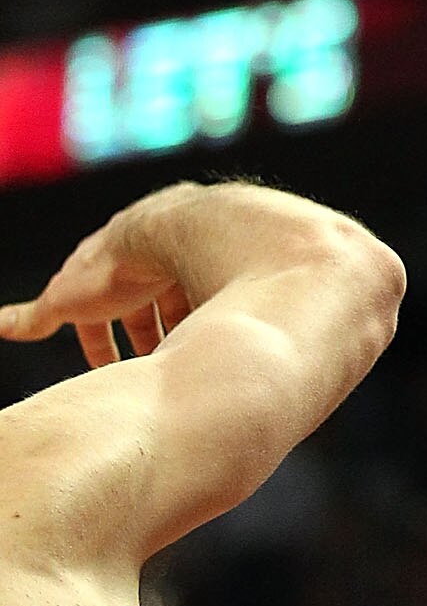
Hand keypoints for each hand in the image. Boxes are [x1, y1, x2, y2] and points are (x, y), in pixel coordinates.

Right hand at [0, 187, 197, 368]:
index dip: (100, 340)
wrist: (174, 234)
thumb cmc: (116, 267)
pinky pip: (212, 292)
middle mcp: (143, 255)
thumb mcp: (67, 299)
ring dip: (180, 330)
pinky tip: (211, 340)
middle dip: (146, 338)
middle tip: (153, 372)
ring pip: (179, 299)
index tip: (110, 371)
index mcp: (104, 266)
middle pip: (143, 305)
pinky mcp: (213, 257)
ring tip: (184, 361)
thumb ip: (35, 316)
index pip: (97, 309)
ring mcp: (181, 253)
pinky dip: (209, 317)